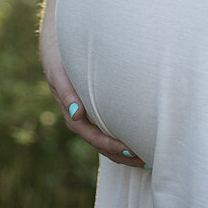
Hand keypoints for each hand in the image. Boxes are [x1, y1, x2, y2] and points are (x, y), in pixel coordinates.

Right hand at [39, 18, 146, 167]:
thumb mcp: (59, 74)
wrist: (58, 46)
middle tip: (148, 161)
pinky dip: (125, 140)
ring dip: (127, 152)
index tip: (131, 149)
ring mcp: (90, 118)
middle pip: (104, 147)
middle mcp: (82, 121)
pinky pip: (112, 131)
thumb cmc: (60, 59)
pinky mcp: (98, 112)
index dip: (112, 146)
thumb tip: (77, 115)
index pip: (95, 138)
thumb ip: (67, 94)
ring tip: (149, 157)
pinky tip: (141, 141)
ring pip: (110, 143)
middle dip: (125, 156)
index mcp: (73, 116)